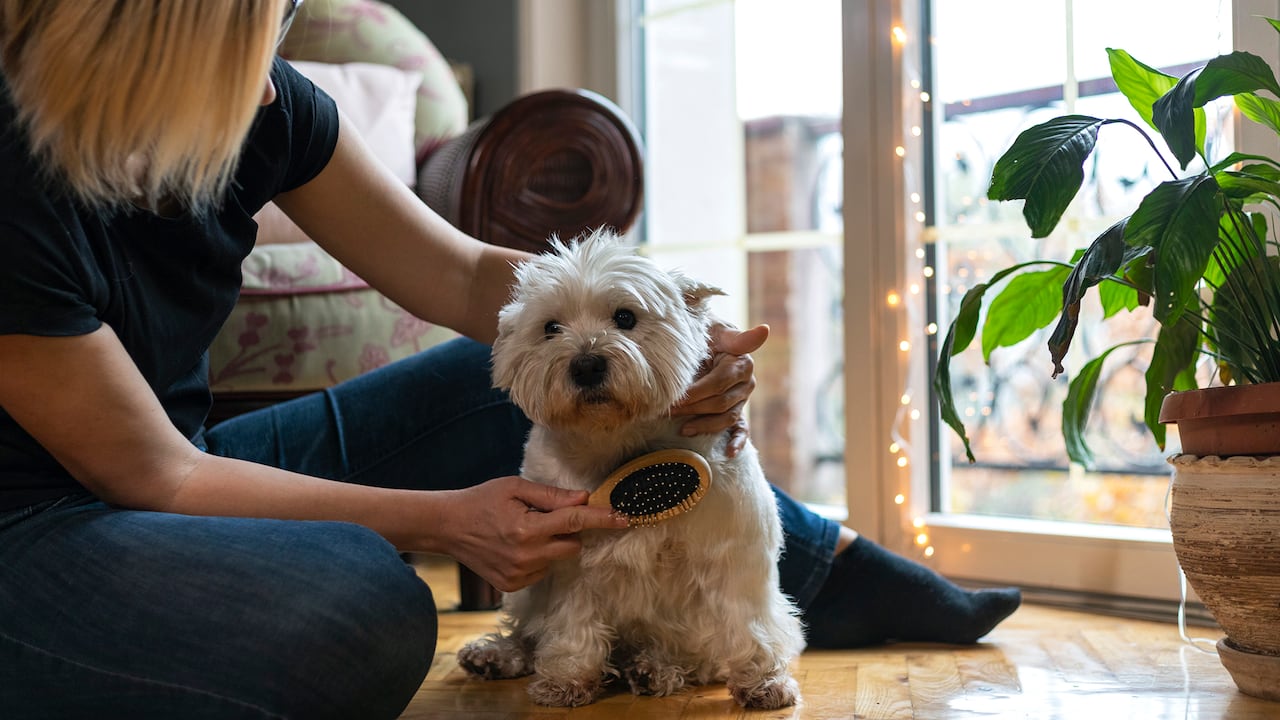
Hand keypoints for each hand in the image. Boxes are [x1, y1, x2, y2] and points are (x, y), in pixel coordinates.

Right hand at [443, 475, 628, 591]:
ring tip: (522, 531)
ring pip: (557, 559)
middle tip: (544, 516)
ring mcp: (519, 575)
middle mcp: (526, 556)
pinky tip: (515, 547)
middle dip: (568, 530)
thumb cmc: (482, 500)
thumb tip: (583, 498)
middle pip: (572, 545)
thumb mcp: (514, 487)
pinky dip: (538, 558)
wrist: (447, 527)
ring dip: (551, 545)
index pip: (575, 522)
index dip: (602, 519)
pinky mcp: (513, 586)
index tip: (625, 518)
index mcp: (527, 529)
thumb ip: (551, 495)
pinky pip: (542, 571)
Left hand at [670, 323, 768, 456]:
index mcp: (742, 364)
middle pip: (719, 403)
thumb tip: (765, 330)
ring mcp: (742, 400)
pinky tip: (730, 453)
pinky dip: (737, 442)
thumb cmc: (706, 333)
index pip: (719, 383)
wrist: (702, 340)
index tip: (676, 397)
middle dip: (692, 409)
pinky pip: (741, 430)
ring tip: (683, 428)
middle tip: (667, 410)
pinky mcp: (737, 411)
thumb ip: (738, 336)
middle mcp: (746, 384)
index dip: (696, 392)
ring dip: (704, 425)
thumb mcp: (716, 329)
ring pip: (726, 418)